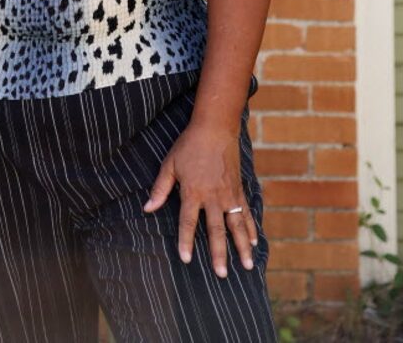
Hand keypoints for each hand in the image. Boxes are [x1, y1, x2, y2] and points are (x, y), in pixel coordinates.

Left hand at [143, 122, 256, 277]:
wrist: (215, 128)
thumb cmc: (189, 145)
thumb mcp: (170, 164)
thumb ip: (160, 188)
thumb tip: (147, 208)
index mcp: (193, 191)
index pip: (188, 222)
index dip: (186, 241)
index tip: (186, 259)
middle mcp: (213, 196)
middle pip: (216, 230)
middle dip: (219, 253)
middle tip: (221, 274)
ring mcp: (229, 194)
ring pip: (237, 225)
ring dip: (242, 246)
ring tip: (247, 265)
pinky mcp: (239, 189)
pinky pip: (246, 212)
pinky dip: (251, 227)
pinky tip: (255, 241)